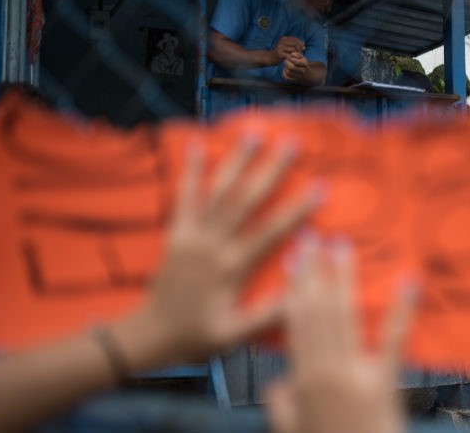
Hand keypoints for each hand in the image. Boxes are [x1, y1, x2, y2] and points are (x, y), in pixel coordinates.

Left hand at [124, 135, 322, 364]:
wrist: (149, 336)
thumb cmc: (196, 337)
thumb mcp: (235, 334)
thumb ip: (267, 314)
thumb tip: (303, 292)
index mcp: (231, 267)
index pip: (270, 232)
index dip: (296, 208)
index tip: (319, 187)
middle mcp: (212, 245)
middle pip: (246, 200)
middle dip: (270, 170)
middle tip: (290, 143)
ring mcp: (192, 235)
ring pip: (218, 190)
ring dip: (237, 160)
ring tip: (253, 133)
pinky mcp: (176, 232)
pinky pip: (184, 196)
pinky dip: (191, 169)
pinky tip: (197, 144)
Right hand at [264, 234, 415, 432]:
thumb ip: (282, 408)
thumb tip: (276, 384)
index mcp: (301, 381)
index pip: (294, 323)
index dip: (293, 288)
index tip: (293, 258)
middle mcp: (325, 371)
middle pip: (317, 312)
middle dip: (315, 272)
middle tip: (315, 237)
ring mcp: (355, 374)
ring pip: (345, 317)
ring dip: (344, 279)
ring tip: (343, 248)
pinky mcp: (385, 381)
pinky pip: (394, 340)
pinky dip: (402, 309)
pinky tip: (409, 281)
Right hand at [271, 36, 306, 63]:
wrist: (270, 57)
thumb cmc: (281, 52)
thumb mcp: (287, 46)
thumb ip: (295, 44)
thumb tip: (304, 44)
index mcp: (284, 38)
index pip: (296, 39)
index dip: (301, 43)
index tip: (303, 48)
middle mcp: (282, 41)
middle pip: (295, 44)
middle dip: (300, 49)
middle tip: (301, 53)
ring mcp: (280, 47)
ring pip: (293, 50)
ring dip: (297, 54)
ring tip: (296, 56)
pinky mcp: (280, 54)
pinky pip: (290, 55)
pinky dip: (293, 58)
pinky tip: (293, 59)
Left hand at [282, 53, 309, 81]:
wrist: (306, 74)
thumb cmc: (301, 63)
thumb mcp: (301, 57)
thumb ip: (297, 54)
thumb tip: (292, 54)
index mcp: (305, 64)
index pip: (296, 62)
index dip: (290, 58)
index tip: (288, 56)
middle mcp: (303, 71)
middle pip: (292, 67)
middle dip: (287, 63)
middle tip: (286, 61)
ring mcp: (299, 76)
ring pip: (288, 72)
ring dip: (286, 67)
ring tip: (286, 65)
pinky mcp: (293, 80)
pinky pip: (286, 77)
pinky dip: (284, 73)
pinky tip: (286, 70)